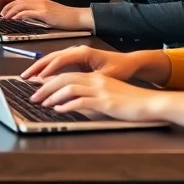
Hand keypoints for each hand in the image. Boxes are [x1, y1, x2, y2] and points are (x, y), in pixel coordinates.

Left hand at [0, 0, 90, 29]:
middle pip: (18, 0)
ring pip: (21, 5)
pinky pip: (28, 12)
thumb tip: (25, 17)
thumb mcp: (48, 13)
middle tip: (0, 14)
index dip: (9, 2)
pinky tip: (14, 19)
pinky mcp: (45, 13)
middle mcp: (39, 0)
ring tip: (4, 17)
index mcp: (39, 0)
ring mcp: (42, 5)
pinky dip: (19, 15)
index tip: (2, 8)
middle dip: (7, 6)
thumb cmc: (64, 18)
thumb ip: (37, 12)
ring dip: (10, 11)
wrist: (77, 17)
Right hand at [21, 45, 142, 80]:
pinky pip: (57, 62)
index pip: (61, 59)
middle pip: (52, 56)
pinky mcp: (75, 59)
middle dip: (37, 67)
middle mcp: (77, 50)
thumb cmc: (119, 68)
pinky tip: (40, 76)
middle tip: (25, 76)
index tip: (39, 78)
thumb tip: (75, 87)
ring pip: (52, 58)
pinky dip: (47, 68)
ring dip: (39, 67)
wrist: (128, 62)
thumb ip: (89, 80)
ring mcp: (75, 54)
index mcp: (83, 52)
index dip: (49, 69)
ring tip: (28, 76)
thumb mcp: (106, 76)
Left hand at [29, 71, 161, 121]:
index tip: (38, 87)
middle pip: (64, 78)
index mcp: (95, 77)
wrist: (150, 103)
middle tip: (33, 96)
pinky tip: (59, 110)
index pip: (67, 73)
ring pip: (69, 88)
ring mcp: (100, 90)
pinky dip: (67, 105)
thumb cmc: (130, 102)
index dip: (50, 79)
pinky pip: (81, 101)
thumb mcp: (107, 95)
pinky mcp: (105, 101)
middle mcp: (95, 80)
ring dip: (53, 96)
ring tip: (42, 103)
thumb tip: (72, 103)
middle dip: (45, 87)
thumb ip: (90, 96)